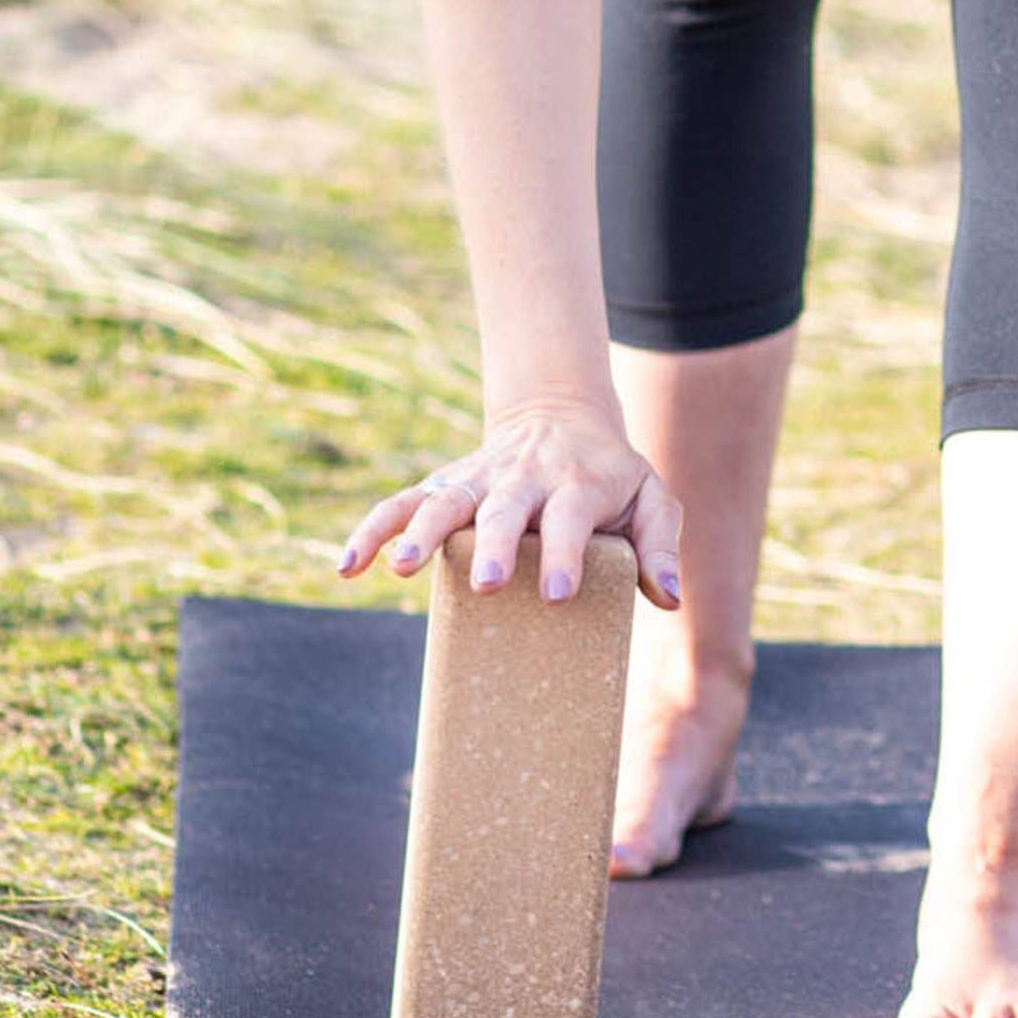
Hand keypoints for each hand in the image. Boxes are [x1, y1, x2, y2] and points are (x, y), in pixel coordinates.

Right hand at [334, 388, 682, 609]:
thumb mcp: (653, 499)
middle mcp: (525, 478)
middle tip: (489, 585)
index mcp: (579, 483)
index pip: (571, 518)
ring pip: (444, 501)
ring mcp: (479, 479)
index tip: (560, 596)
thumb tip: (669, 601)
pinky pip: (401, 503)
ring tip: (400, 568)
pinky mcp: (447, 484)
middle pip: (504, 509)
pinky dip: (373, 530)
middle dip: (495, 546)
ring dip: (420, 532)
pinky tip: (348, 567)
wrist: (564, 416)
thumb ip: (661, 546)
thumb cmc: (614, 476)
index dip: (566, 555)